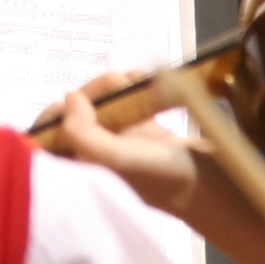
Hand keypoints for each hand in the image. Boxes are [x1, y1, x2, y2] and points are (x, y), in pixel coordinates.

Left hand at [42, 80, 198, 221]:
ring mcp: (122, 145)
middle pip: (75, 117)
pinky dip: (134, 86)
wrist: (217, 186)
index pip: (47, 144)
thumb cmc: (165, 178)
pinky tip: (144, 78)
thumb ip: (84, 135)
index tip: (73, 99)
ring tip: (134, 78)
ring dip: (113, 86)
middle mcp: (97, 159)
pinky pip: (129, 103)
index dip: (54, 117)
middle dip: (93, 93)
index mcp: (82, 172)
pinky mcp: (145, 133)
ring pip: (102, 106)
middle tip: (115, 81)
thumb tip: (71, 99)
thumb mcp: (118, 160)